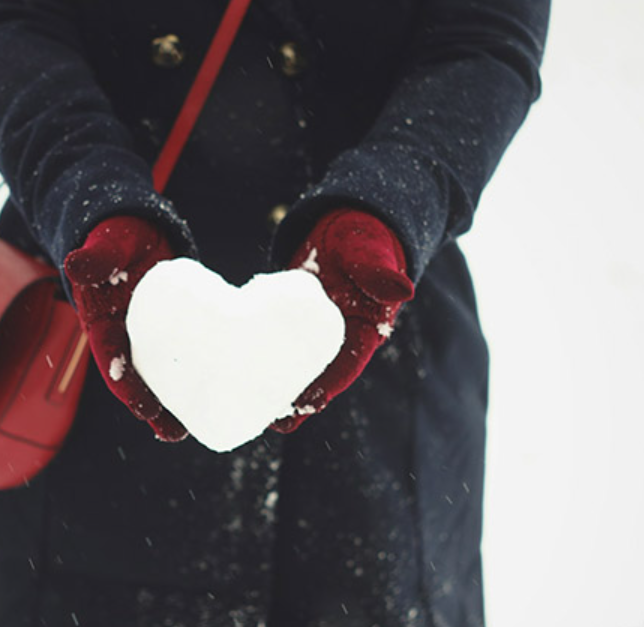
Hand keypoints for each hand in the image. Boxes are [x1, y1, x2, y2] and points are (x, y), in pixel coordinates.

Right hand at [63, 217, 187, 440]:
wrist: (134, 228)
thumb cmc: (116, 235)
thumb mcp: (107, 243)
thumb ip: (96, 257)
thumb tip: (75, 264)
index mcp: (102, 321)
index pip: (111, 357)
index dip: (125, 385)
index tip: (141, 407)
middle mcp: (124, 335)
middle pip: (137, 377)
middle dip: (153, 408)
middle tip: (173, 435)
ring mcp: (149, 334)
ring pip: (160, 374)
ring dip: (174, 403)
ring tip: (191, 430)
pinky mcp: (172, 327)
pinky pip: (182, 355)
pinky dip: (195, 375)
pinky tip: (216, 393)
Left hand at [271, 208, 414, 432]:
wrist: (347, 222)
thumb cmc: (364, 235)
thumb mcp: (371, 250)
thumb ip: (379, 270)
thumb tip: (402, 290)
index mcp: (366, 327)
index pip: (347, 364)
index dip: (328, 387)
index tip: (307, 407)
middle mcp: (342, 336)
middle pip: (320, 374)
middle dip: (299, 400)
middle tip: (274, 423)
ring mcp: (316, 330)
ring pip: (298, 364)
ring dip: (279, 386)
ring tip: (253, 410)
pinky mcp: (295, 320)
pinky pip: (280, 345)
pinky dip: (265, 359)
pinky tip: (241, 372)